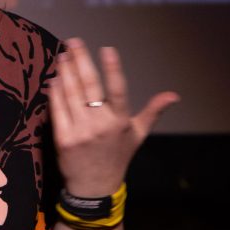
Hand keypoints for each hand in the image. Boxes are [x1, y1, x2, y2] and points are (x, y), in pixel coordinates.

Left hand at [48, 38, 178, 195]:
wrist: (94, 188)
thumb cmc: (117, 157)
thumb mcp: (138, 135)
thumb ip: (153, 111)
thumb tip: (174, 95)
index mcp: (120, 121)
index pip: (118, 90)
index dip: (113, 69)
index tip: (107, 48)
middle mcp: (101, 125)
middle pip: (90, 86)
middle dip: (80, 60)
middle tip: (73, 41)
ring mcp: (80, 132)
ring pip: (71, 94)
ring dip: (66, 72)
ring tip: (63, 55)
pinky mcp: (63, 139)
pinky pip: (58, 110)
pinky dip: (55, 92)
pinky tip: (55, 79)